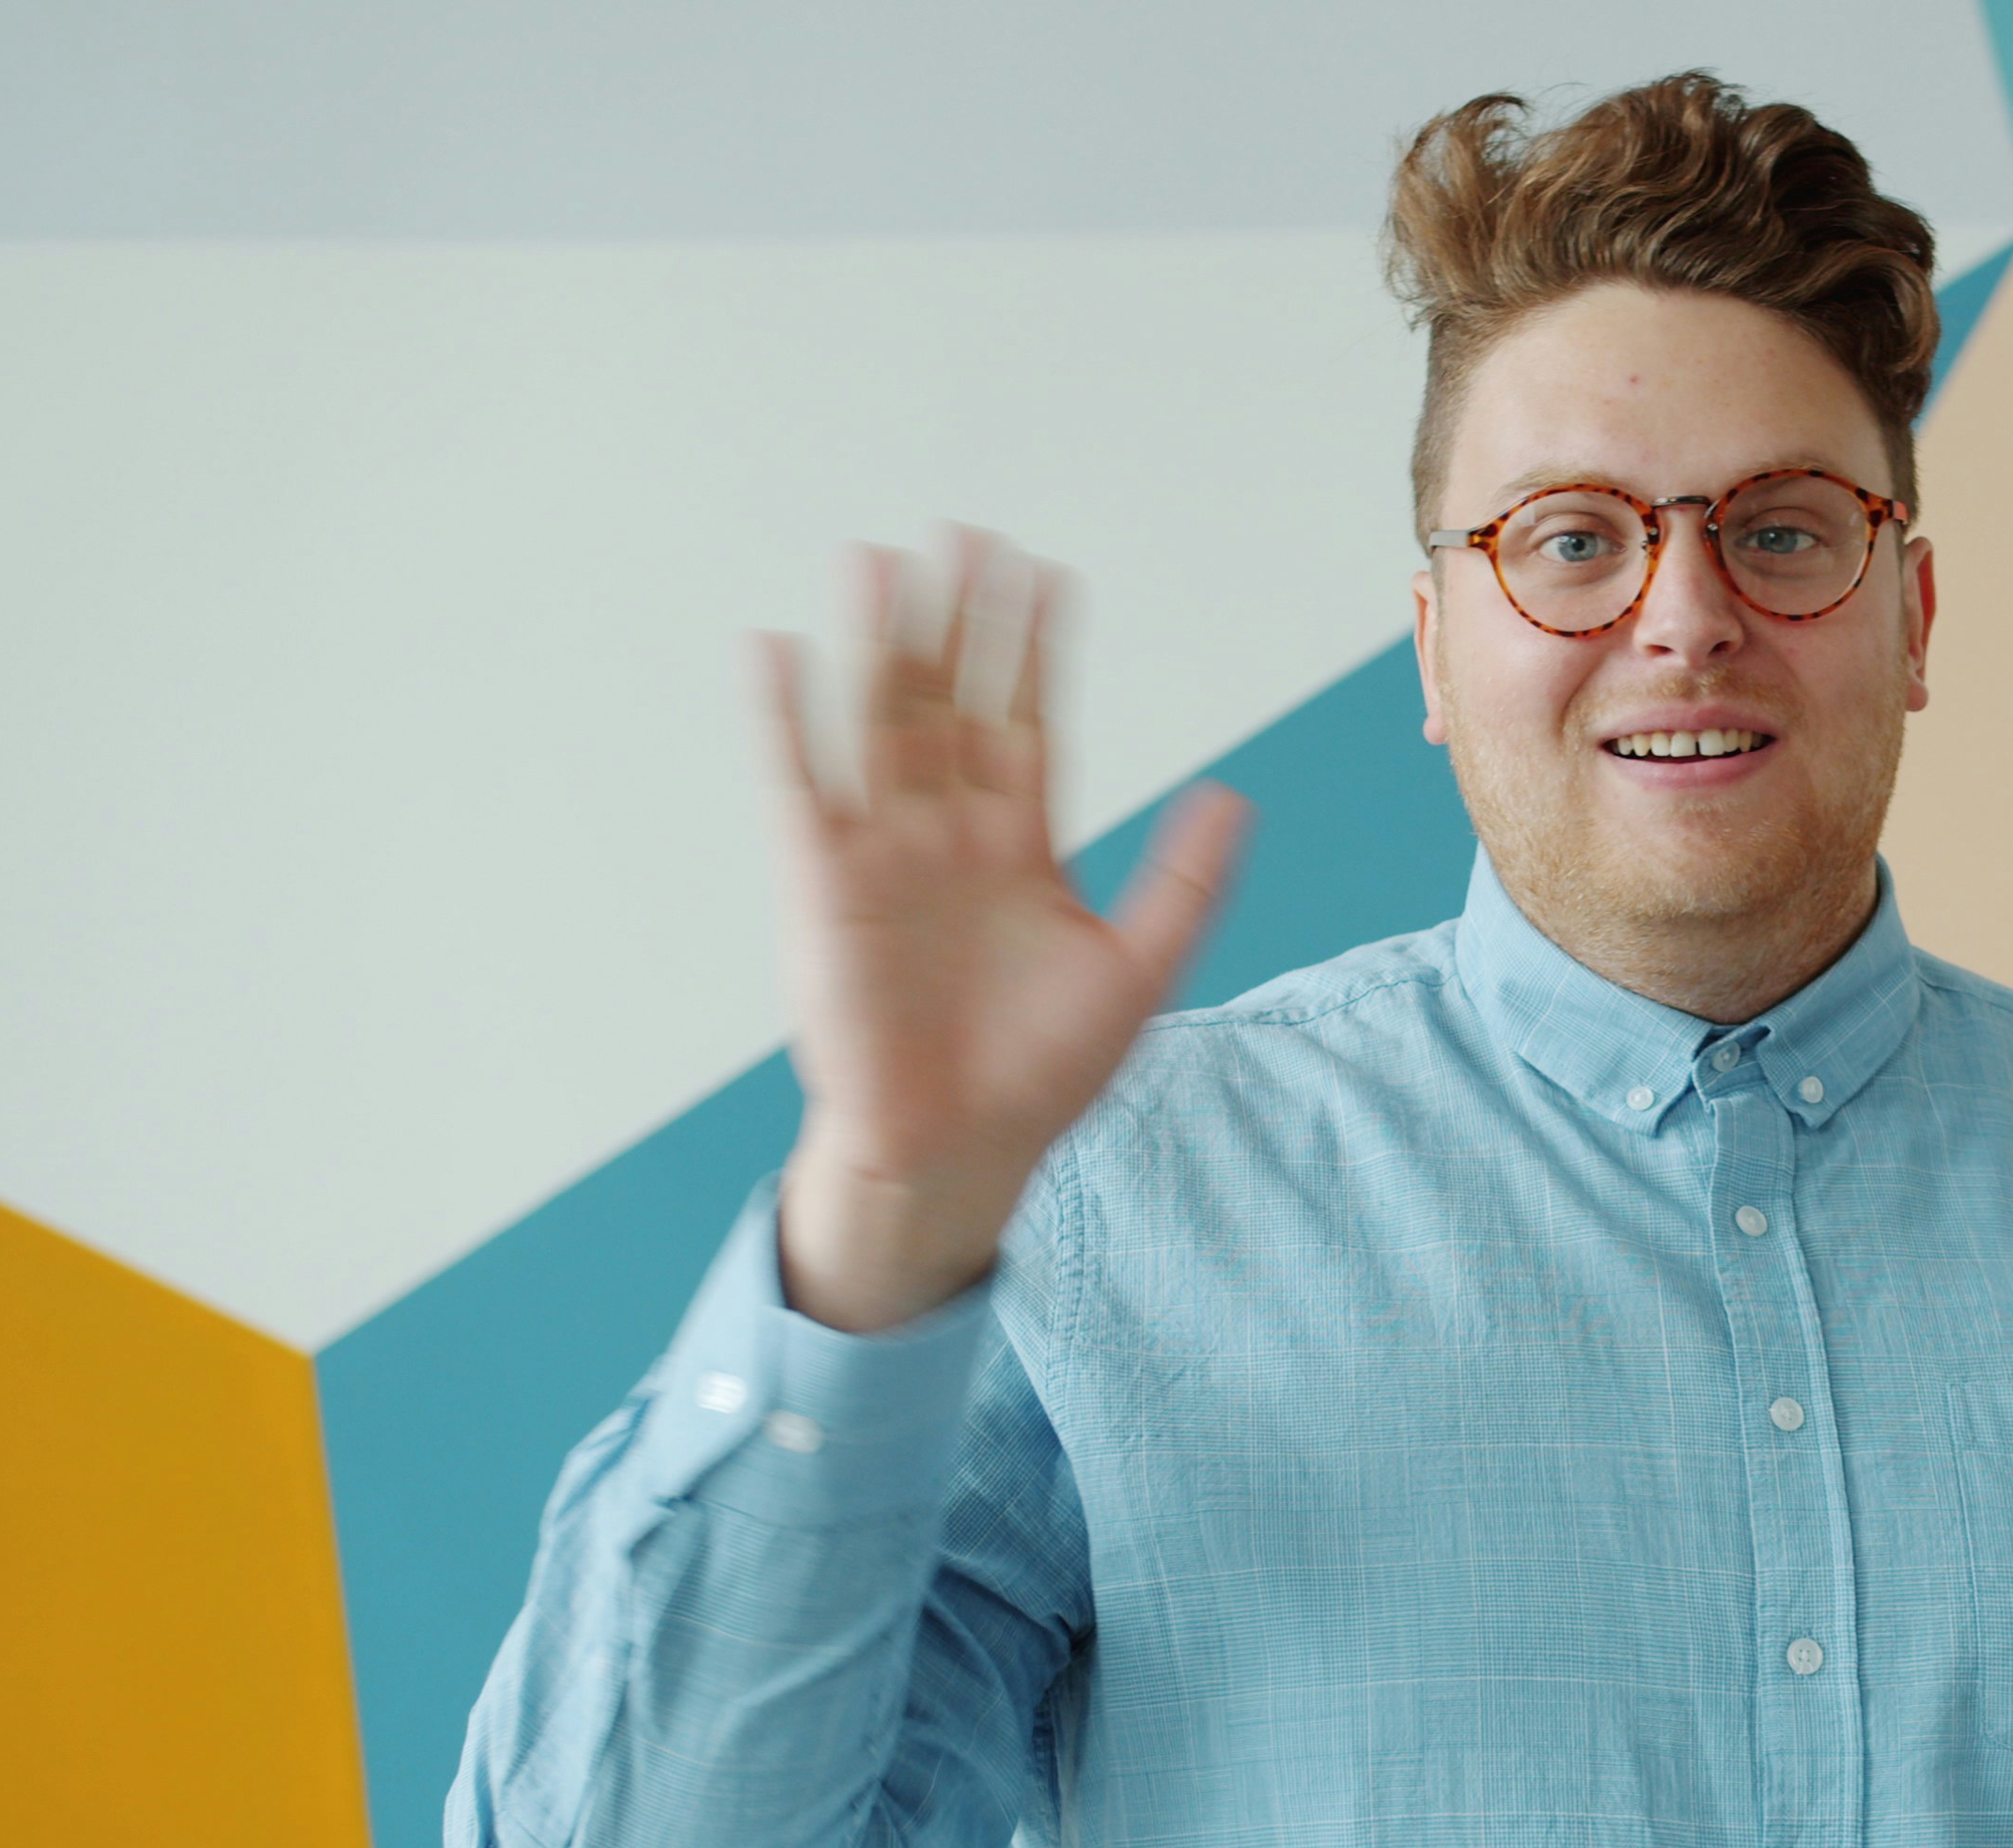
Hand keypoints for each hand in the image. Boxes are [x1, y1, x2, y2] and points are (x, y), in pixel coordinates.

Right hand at [755, 531, 1251, 1331]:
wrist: (960, 1151)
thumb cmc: (1043, 1073)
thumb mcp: (1136, 969)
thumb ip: (1184, 882)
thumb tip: (1234, 794)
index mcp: (1020, 844)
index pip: (1029, 722)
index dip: (1034, 651)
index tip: (1045, 572)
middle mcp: (948, 833)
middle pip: (952, 703)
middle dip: (958, 623)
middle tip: (964, 532)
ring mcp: (883, 853)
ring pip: (880, 724)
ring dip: (879, 646)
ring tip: (879, 560)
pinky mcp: (823, 886)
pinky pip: (799, 785)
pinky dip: (785, 719)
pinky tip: (778, 648)